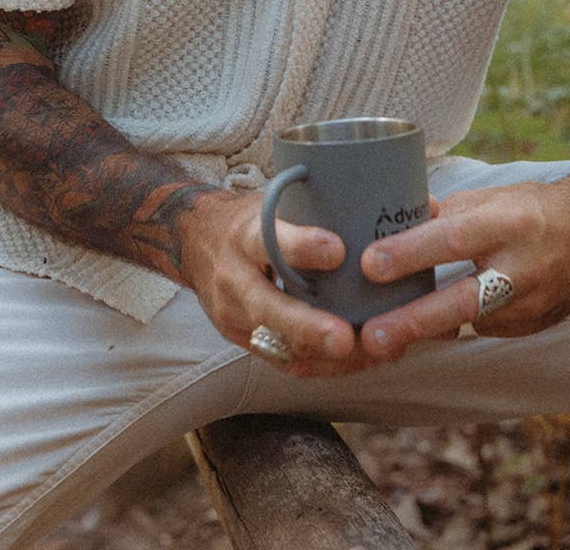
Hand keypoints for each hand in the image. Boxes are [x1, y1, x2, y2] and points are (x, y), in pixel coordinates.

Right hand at [178, 188, 380, 377]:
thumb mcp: (270, 205)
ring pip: (276, 343)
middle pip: (267, 306)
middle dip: (308, 327)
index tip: (338, 250)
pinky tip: (356, 360)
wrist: (195, 241)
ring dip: (325, 355)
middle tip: (345, 338)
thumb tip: (373, 216)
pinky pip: (282, 359)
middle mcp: (233, 276)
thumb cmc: (249, 220)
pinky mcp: (240, 338)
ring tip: (368, 353)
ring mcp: (232, 313)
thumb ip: (309, 215)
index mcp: (243, 233)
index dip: (301, 246)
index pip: (268, 239)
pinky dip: (321, 364)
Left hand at [355, 175, 569, 363]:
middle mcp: (523, 269)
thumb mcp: (490, 198)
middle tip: (371, 338)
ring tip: (378, 341)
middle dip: (414, 321)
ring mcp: (532, 307)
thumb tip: (390, 224)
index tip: (369, 264)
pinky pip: (482, 329)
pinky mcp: (532, 329)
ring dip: (422, 332)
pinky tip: (420, 326)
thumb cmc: (530, 209)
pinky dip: (450, 328)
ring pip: (468, 323)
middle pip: (464, 300)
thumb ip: (442, 215)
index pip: (453, 239)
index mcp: (508, 224)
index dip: (411, 253)